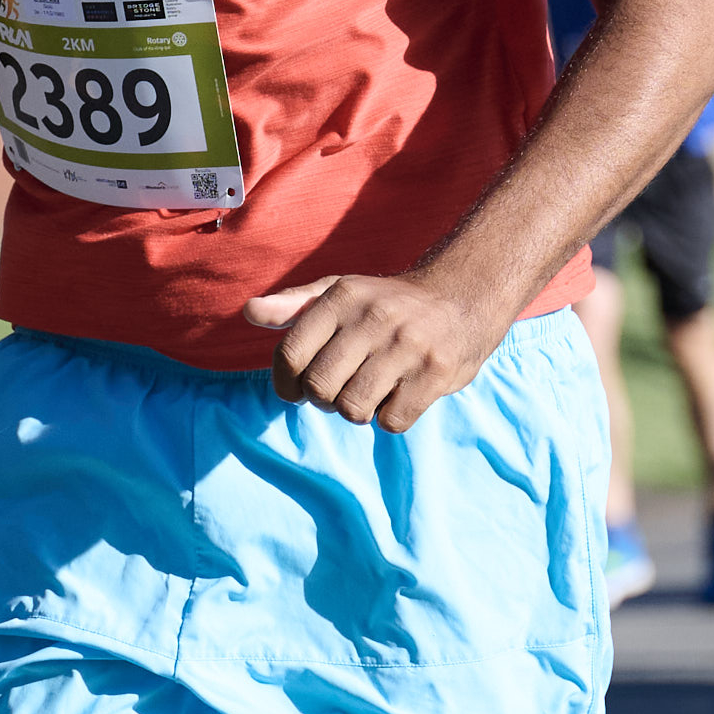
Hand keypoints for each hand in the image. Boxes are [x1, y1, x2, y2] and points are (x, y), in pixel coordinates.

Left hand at [242, 267, 511, 427]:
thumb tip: (249, 312)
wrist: (464, 296)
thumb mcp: (341, 292)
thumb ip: (294, 305)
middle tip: (340, 389)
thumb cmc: (388, 303)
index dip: (285, 383)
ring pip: (353, 409)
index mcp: (342, 296)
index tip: (295, 390)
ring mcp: (407, 346)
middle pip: (319, 389)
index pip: (290, 354)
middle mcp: (373, 318)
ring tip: (370, 392)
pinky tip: (400, 395)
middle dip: (323, 399)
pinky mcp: (436, 373)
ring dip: (357, 411)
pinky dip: (391, 418)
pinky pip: (391, 421)